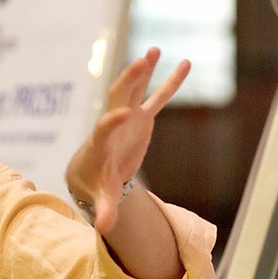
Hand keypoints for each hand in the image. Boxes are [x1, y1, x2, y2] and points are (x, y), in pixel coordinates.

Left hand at [66, 47, 189, 232]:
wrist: (91, 171)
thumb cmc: (95, 185)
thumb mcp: (101, 198)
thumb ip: (104, 210)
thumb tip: (102, 228)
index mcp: (100, 143)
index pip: (104, 128)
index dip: (112, 121)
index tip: (124, 113)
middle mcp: (113, 124)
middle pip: (117, 99)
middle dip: (127, 82)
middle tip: (140, 62)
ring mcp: (128, 118)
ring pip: (135, 91)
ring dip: (145, 71)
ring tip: (154, 50)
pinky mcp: (142, 119)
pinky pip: (158, 98)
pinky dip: (170, 83)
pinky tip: (185, 64)